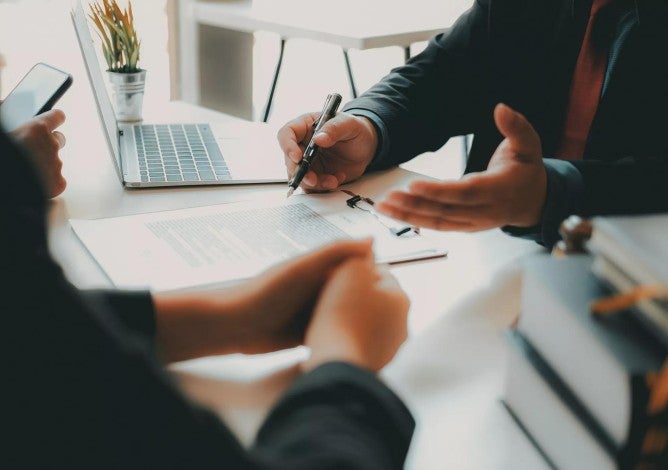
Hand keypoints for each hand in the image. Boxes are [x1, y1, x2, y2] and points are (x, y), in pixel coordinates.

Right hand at [10, 109, 66, 197]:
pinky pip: (57, 180)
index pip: (56, 116)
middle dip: (49, 143)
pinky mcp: (58, 183)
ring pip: (55, 161)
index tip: (56, 118)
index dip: (54, 118)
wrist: (8, 183)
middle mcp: (51, 145)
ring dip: (45, 163)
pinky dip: (48, 182)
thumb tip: (5, 103)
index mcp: (36, 129)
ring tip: (28, 169)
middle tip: (34, 149)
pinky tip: (34, 182)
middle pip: (59, 139)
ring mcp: (56, 165)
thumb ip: (8, 115)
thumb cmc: (6, 157)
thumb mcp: (3, 129)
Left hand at [153, 239, 373, 361]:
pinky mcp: (308, 332)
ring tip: (384, 331)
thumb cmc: (266, 292)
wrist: (235, 326)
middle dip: (371, 301)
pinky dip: (345, 336)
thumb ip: (335, 252)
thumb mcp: (303, 267)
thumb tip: (373, 240)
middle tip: (395, 314)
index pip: (356, 267)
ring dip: (359, 321)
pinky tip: (362, 344)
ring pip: (345, 314)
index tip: (395, 286)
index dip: (375, 274)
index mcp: (321, 268)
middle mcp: (319, 288)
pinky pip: (333, 332)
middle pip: (354, 292)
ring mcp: (314, 310)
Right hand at [277, 111, 377, 190]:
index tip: (297, 157)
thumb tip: (318, 139)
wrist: (366, 147)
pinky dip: (324, 187)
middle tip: (312, 179)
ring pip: (300, 176)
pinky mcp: (316, 175)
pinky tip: (337, 179)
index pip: (287, 134)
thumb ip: (334, 129)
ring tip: (332, 180)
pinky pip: (313, 186)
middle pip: (290, 160)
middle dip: (299, 172)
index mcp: (305, 126)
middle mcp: (303, 145)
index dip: (288, 146)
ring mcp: (309, 162)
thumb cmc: (355, 130)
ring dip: (314, 183)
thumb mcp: (349, 124)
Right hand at [303, 255, 409, 372]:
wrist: (335, 360)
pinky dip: (349, 338)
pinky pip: (361, 342)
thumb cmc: (342, 314)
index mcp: (401, 298)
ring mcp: (390, 347)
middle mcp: (402, 324)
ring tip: (328, 317)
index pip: (381, 272)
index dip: (356, 269)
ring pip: (369, 322)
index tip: (338, 274)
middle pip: (376, 298)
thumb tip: (368, 246)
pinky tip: (332, 336)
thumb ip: (361, 254)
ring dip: (353, 317)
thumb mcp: (350, 269)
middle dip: (356, 294)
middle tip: (331, 294)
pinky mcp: (376, 364)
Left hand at [375, 103, 546, 230]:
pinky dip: (415, 221)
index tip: (414, 185)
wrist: (534, 202)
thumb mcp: (529, 144)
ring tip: (383, 206)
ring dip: (408, 216)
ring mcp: (473, 223)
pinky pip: (437, 226)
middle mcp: (484, 211)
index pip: (465, 192)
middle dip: (415, 205)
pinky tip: (395, 213)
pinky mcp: (464, 227)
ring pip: (437, 222)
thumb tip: (501, 108)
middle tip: (388, 197)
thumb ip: (516, 126)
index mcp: (498, 190)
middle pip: (445, 210)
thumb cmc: (527, 170)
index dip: (439, 191)